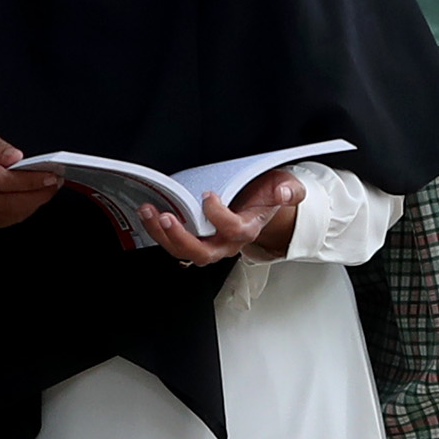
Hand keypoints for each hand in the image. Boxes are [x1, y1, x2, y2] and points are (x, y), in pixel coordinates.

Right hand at [0, 130, 60, 239]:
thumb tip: (17, 157)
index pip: (3, 180)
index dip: (31, 180)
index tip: (51, 175)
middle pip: (10, 201)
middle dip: (39, 193)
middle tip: (55, 182)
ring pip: (11, 213)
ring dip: (34, 203)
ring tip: (47, 189)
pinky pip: (6, 220)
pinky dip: (23, 210)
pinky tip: (32, 198)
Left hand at [142, 168, 305, 266]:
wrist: (260, 204)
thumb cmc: (268, 195)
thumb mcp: (286, 186)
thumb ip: (290, 190)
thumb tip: (284, 193)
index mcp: (248, 229)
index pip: (234, 230)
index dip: (219, 216)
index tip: (208, 195)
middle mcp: (226, 242)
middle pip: (203, 252)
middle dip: (182, 238)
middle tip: (166, 218)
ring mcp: (209, 243)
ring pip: (184, 251)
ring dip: (163, 236)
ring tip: (149, 213)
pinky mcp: (195, 238)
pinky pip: (174, 243)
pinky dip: (158, 232)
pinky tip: (148, 214)